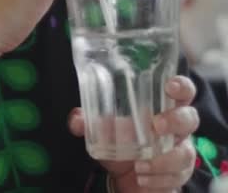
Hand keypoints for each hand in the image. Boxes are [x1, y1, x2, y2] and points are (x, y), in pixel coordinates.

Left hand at [68, 76, 199, 192]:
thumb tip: (77, 119)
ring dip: (163, 161)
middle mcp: (176, 128)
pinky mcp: (178, 174)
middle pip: (190, 118)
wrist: (127, 176)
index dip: (181, 86)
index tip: (170, 86)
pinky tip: (142, 179)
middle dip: (176, 121)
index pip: (182, 92)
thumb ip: (88, 122)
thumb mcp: (102, 130)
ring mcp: (180, 151)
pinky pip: (176, 177)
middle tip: (156, 126)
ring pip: (185, 153)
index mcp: (161, 109)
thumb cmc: (122, 142)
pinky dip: (158, 179)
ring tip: (139, 166)